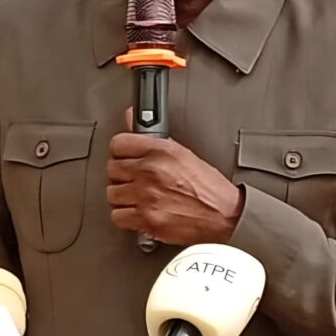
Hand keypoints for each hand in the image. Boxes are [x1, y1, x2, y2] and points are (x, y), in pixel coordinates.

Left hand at [107, 117, 244, 245]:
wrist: (224, 216)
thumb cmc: (208, 188)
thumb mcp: (183, 154)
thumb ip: (153, 139)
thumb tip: (131, 117)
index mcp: (162, 151)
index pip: (118, 143)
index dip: (120, 152)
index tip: (123, 158)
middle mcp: (152, 171)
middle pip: (112, 169)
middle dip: (121, 176)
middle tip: (133, 180)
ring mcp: (147, 195)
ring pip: (112, 194)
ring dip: (122, 197)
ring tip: (136, 197)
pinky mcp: (147, 219)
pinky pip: (117, 216)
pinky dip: (125, 217)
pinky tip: (137, 212)